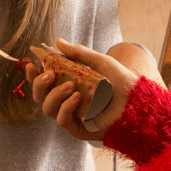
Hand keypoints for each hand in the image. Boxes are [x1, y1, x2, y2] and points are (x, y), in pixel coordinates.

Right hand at [29, 40, 151, 141]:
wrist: (138, 102)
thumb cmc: (121, 82)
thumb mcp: (100, 62)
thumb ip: (79, 53)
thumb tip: (57, 41)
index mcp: (68, 85)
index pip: (43, 82)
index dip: (33, 74)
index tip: (32, 64)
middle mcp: (66, 101)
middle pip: (40, 96)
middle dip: (39, 84)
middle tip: (49, 74)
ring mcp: (71, 116)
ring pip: (47, 108)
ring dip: (54, 95)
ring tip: (69, 86)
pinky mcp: (78, 129)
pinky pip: (62, 119)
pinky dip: (66, 107)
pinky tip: (76, 98)